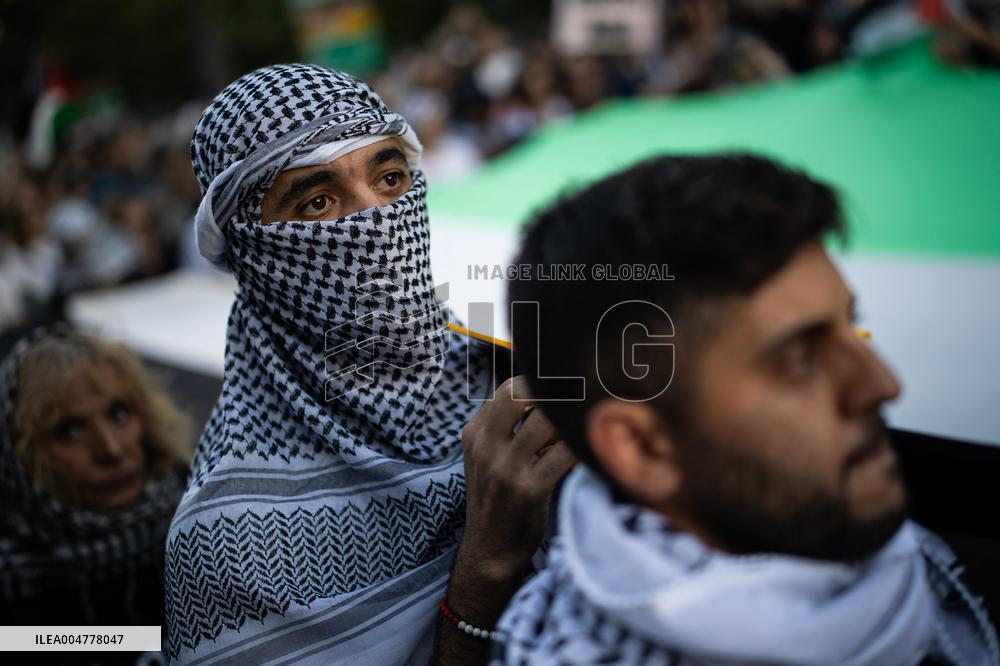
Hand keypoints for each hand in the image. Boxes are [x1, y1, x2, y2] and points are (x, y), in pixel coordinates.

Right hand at [458, 376, 575, 582]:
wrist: (490, 551)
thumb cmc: (499, 499)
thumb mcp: (489, 458)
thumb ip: (507, 428)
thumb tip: (550, 395)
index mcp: (475, 434)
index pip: (507, 388)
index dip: (538, 382)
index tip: (564, 388)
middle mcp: (486, 447)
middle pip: (519, 393)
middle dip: (552, 392)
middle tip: (578, 397)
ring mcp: (506, 469)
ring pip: (545, 420)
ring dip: (570, 418)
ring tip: (586, 422)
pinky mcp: (529, 490)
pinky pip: (564, 453)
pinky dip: (582, 445)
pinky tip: (591, 448)